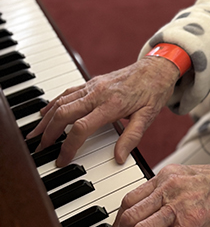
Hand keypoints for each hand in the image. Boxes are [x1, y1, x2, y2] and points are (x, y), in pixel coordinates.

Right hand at [27, 57, 179, 166]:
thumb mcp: (148, 116)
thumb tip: (118, 158)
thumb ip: (132, 137)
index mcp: (112, 104)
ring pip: (62, 101)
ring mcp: (93, 86)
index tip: (62, 160)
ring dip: (46, 118)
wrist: (157, 67)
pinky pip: (67, 92)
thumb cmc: (153, 91)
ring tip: (35, 134)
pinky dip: (53, 103)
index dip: (68, 146)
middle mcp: (98, 93)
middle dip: (49, 133)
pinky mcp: (92, 82)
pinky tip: (45, 112)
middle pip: (64, 113)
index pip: (82, 127)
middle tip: (40, 149)